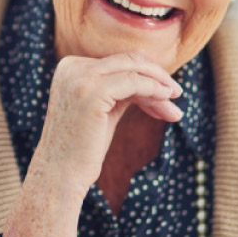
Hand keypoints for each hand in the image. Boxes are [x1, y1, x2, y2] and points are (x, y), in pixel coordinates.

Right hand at [33, 52, 182, 197]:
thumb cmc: (83, 146)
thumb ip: (120, 89)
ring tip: (175, 107)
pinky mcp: (92, 90)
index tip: (165, 93)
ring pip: (133, 69)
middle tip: (177, 93)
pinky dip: (154, 91)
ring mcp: (80, 76)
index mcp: (70, 66)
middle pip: (127, 61)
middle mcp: (72, 66)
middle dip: (156, 77)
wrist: (61, 174)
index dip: (145, 76)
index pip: (117, 62)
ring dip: (159, 86)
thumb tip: (154, 77)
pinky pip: (134, 82)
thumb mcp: (102, 108)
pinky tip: (166, 105)